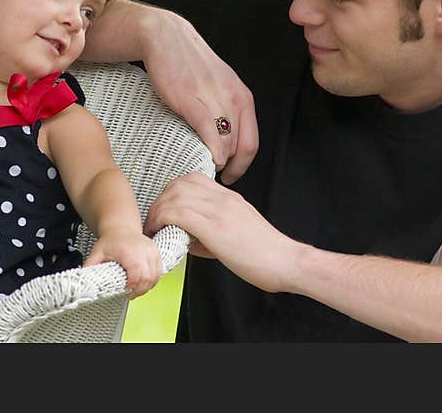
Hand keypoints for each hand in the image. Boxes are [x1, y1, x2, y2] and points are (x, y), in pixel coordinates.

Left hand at [83, 230, 162, 298]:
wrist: (121, 227)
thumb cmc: (111, 240)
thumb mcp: (97, 252)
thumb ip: (90, 265)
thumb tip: (82, 277)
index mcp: (129, 251)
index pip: (137, 274)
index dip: (133, 287)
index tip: (126, 292)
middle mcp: (142, 251)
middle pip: (148, 278)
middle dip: (139, 290)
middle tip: (130, 294)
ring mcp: (151, 251)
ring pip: (155, 276)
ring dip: (147, 286)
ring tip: (136, 290)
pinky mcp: (156, 253)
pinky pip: (159, 271)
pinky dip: (153, 280)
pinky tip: (144, 283)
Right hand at [143, 10, 257, 184]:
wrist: (166, 38)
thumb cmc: (188, 64)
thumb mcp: (218, 86)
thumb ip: (225, 110)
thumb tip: (224, 141)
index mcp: (243, 97)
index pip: (252, 142)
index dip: (243, 165)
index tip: (230, 175)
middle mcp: (234, 99)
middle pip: (241, 147)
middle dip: (231, 168)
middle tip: (216, 177)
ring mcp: (215, 99)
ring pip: (227, 143)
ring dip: (218, 162)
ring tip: (204, 167)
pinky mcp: (192, 100)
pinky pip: (209, 132)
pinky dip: (213, 150)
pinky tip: (208, 159)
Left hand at [144, 172, 302, 292]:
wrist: (287, 262)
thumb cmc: (264, 254)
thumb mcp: (235, 231)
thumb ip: (209, 228)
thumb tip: (182, 234)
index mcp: (228, 197)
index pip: (191, 179)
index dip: (171, 192)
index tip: (165, 211)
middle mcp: (223, 198)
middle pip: (178, 184)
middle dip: (160, 201)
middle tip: (154, 221)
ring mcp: (219, 209)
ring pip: (174, 195)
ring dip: (157, 211)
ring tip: (154, 229)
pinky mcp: (215, 227)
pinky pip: (178, 213)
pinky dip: (162, 221)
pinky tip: (161, 234)